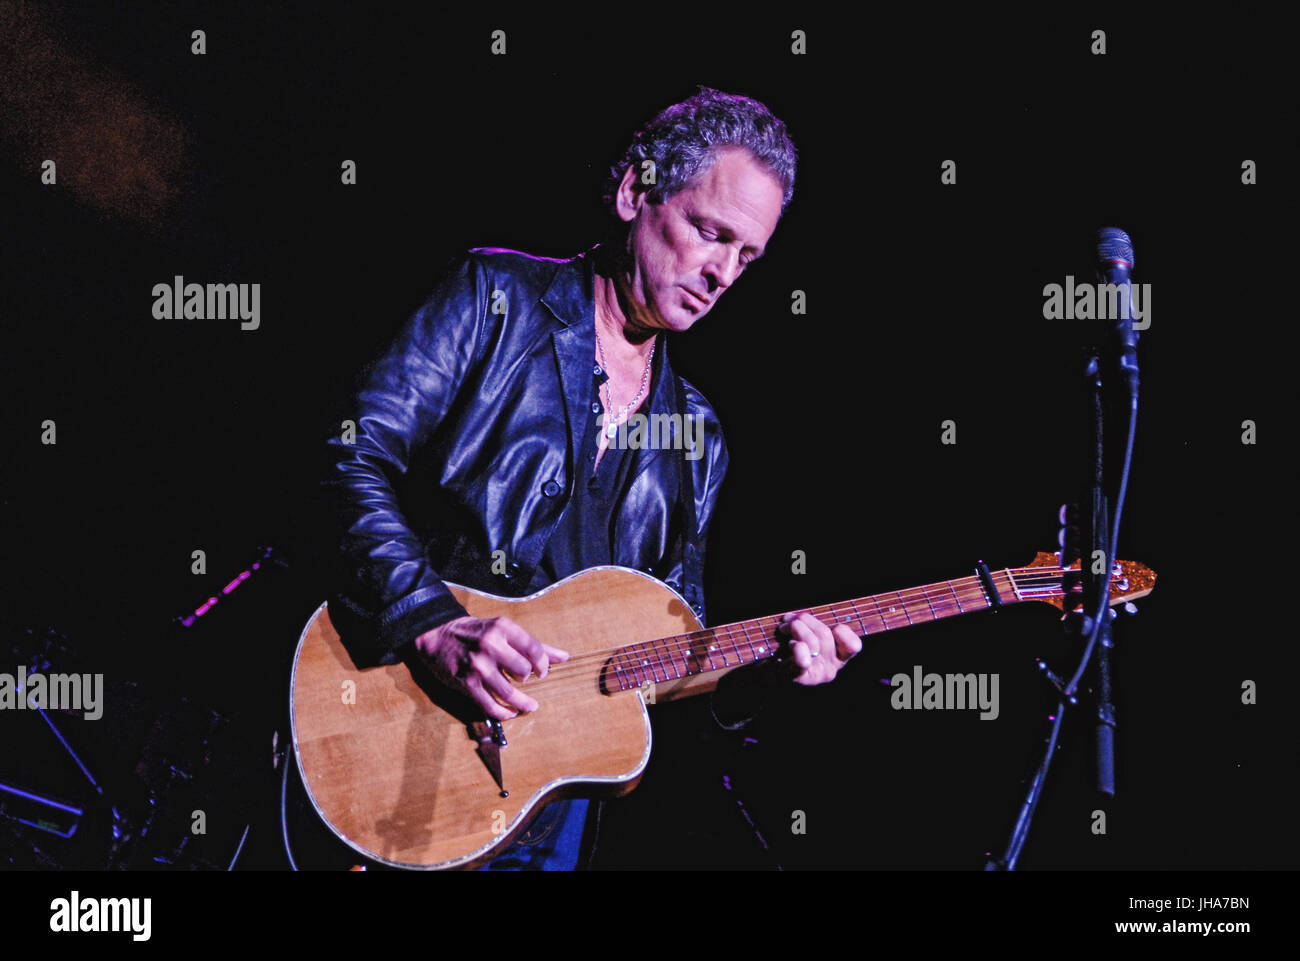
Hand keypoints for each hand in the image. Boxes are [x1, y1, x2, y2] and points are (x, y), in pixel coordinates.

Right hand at [413, 616, 568, 719]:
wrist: (437, 635)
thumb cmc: (475, 633)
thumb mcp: (503, 631)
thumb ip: (535, 644)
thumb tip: (564, 657)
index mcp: (502, 628)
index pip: (534, 649)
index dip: (544, 664)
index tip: (543, 671)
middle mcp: (490, 645)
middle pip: (524, 671)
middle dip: (528, 678)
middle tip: (525, 679)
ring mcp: (478, 666)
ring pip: (509, 692)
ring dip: (523, 703)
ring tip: (530, 706)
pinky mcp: (467, 683)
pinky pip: (490, 705)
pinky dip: (504, 712)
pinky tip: (510, 712)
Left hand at [776, 612, 861, 685]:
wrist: (770, 669)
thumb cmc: (791, 645)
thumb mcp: (809, 632)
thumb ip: (815, 624)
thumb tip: (803, 617)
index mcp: (840, 656)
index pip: (853, 645)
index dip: (843, 632)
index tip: (827, 626)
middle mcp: (831, 667)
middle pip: (825, 635)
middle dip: (805, 620)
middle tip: (790, 619)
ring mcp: (816, 674)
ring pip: (812, 643)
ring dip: (795, 628)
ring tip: (783, 628)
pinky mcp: (799, 677)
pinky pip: (802, 662)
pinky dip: (799, 651)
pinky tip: (794, 644)